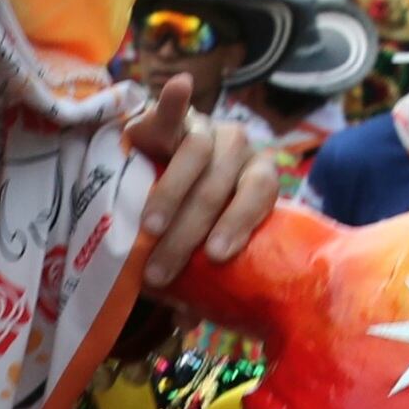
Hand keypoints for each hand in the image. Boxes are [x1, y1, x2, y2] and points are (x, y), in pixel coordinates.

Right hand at [132, 97, 278, 290]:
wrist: (162, 173)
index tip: (215, 257)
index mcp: (255, 179)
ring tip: (149, 227)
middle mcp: (238, 150)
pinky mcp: (172, 118)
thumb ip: (198, 276)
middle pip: (220, 185)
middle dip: (190, 232)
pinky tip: (180, 88)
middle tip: (162, 270)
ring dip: (173, 194)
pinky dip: (177, 100)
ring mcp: (206, 129)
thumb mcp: (196, 246)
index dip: (239, 223)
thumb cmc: (188, 220)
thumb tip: (189, 320)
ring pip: (197, 154)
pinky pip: (175, 109)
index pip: (260, 195)